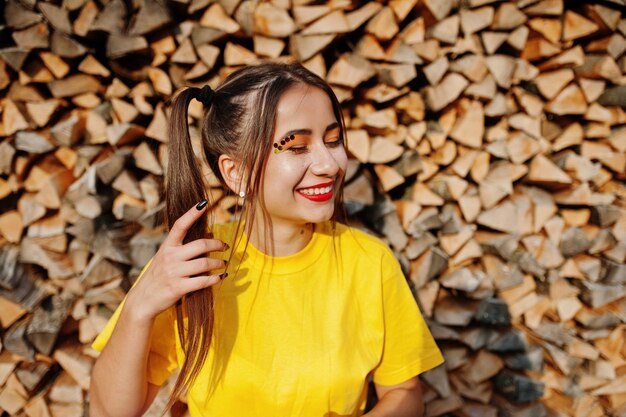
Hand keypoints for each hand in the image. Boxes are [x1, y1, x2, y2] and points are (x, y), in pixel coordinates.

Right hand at [126, 200, 226, 320]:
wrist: (143, 300)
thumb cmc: (158, 276)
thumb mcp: (166, 257)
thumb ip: (183, 247)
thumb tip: (209, 236)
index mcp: (167, 246)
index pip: (180, 225)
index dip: (192, 213)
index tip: (204, 203)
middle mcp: (170, 257)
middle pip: (201, 245)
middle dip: (217, 245)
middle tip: (225, 247)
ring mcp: (174, 272)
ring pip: (205, 263)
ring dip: (219, 263)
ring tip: (224, 264)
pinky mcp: (178, 288)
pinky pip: (203, 281)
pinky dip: (215, 279)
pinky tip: (220, 277)